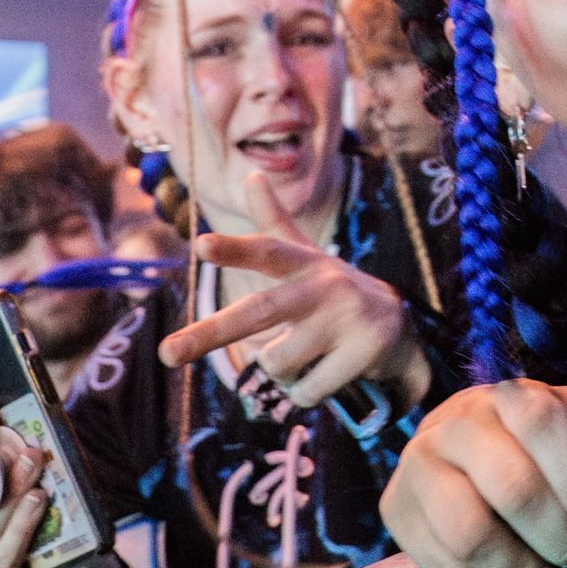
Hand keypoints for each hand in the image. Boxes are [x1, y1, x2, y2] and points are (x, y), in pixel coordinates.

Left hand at [158, 177, 427, 412]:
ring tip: (308, 354)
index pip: (267, 249)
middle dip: (210, 333)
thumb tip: (251, 175)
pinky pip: (306, 391)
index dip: (234, 248)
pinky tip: (329, 373)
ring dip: (280, 370)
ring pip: (277, 363)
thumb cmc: (332, 292)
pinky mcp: (364, 352)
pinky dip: (305, 392)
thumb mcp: (306, 256)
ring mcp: (347, 318)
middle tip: (166, 354)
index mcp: (305, 261)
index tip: (201, 245)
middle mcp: (325, 285)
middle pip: (260, 312)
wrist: (400, 325)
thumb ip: (274, 220)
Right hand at [379, 380, 566, 567]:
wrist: (448, 438)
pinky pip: (437, 564)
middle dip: (552, 534)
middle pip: (509, 487)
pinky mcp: (396, 510)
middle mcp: (456, 424)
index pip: (540, 421)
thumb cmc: (523, 436)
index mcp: (506, 397)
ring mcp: (419, 467)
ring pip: (468, 531)